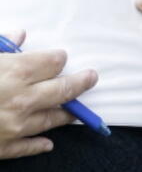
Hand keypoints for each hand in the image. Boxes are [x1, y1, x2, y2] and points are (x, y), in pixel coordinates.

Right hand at [0, 29, 98, 159]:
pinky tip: (49, 143)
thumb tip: (20, 35)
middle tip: (91, 77)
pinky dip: (40, 145)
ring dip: (67, 114)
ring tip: (77, 110)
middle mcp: (22, 98)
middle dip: (81, 82)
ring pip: (52, 119)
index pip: (54, 61)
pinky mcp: (3, 148)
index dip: (58, 58)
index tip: (61, 57)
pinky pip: (29, 147)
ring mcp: (15, 126)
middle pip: (64, 89)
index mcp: (17, 72)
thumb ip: (3, 47)